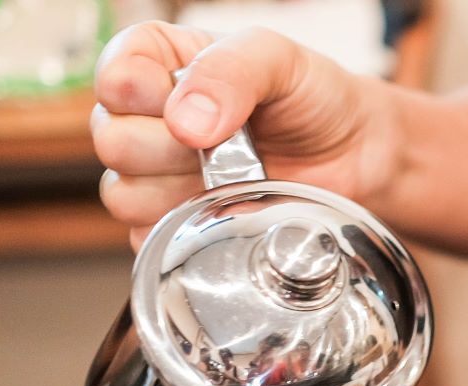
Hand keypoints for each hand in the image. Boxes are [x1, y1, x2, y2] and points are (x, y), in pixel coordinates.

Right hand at [92, 22, 397, 248]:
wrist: (355, 156)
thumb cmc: (314, 98)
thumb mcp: (278, 60)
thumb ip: (230, 71)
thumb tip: (186, 120)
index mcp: (157, 62)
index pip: (113, 77)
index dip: (144, 94)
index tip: (187, 100)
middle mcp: (148, 119)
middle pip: (112, 142)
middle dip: (171, 146)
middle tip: (229, 144)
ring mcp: (159, 177)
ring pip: (123, 196)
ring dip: (181, 191)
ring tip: (235, 176)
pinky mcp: (177, 228)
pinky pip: (154, 243)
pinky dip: (193, 232)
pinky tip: (232, 209)